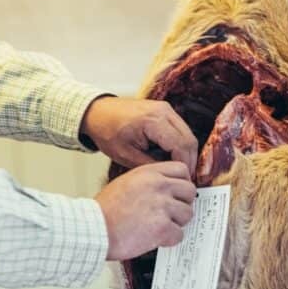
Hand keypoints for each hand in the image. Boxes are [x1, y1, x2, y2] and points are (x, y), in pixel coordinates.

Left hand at [81, 96, 197, 175]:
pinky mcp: (164, 110)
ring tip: (178, 170)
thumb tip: (171, 174)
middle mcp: (163, 111)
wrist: (98, 112)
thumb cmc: (107, 131)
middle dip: (189, 161)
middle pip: (189, 139)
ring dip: (186, 152)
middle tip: (185, 178)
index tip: (184, 180)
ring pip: (188, 134)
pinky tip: (172, 157)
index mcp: (153, 121)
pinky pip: (180, 129)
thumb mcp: (126, 155)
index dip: (185, 166)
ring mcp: (165, 108)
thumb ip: (151, 165)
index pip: (181, 146)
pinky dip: (180, 144)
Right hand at [95, 161, 196, 260]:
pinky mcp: (162, 227)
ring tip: (159, 226)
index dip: (182, 183)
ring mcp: (162, 206)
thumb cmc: (106, 209)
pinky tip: (155, 238)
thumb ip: (149, 182)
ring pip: (187, 214)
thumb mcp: (127, 182)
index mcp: (149, 173)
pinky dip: (169, 240)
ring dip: (176, 223)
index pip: (182, 169)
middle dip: (182, 204)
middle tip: (171, 213)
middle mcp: (159, 186)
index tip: (178, 193)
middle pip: (189, 191)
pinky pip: (179, 234)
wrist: (95, 228)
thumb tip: (168, 188)